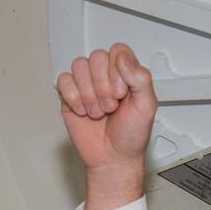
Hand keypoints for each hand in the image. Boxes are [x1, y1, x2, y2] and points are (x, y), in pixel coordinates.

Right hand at [56, 43, 157, 209]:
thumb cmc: (131, 135)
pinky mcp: (69, 96)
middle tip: (111, 107)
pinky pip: (63, 81)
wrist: (113, 158)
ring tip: (98, 111)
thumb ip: (141, 78)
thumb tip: (122, 58)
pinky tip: (83, 111)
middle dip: (103, 86)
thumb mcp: (147, 106)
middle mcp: (105, 75)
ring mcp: (86, 84)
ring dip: (89, 93)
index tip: (122, 93)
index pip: (117, 51)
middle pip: (96, 57)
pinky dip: (73, 97)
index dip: (117, 71)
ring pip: (79, 66)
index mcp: (125, 73)